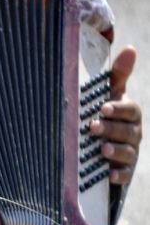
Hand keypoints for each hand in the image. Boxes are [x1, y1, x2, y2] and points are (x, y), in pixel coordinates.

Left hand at [90, 45, 140, 185]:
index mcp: (130, 114)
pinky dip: (119, 175)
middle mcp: (133, 133)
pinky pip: (125, 175)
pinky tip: (110, 175)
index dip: (119, 109)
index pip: (131, 109)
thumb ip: (118, 75)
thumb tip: (130, 49)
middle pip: (128, 131)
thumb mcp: (110, 95)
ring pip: (127, 153)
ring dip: (115, 151)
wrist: (102, 147)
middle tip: (92, 128)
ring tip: (102, 150)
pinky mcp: (124, 172)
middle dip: (111, 129)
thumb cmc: (107, 115)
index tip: (103, 107)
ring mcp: (129, 153)